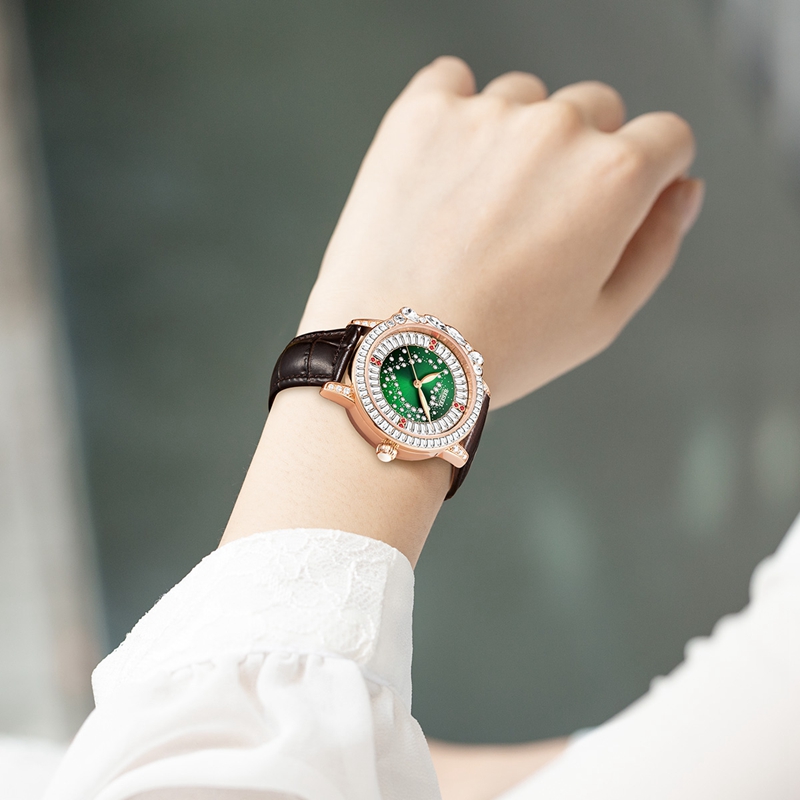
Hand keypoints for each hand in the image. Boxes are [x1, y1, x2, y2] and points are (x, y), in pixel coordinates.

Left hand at [300, 57, 701, 407]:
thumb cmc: (500, 349)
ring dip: (517, 137)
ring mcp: (485, 115)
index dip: (649, 173)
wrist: (396, 354)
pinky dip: (454, 112)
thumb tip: (683, 189)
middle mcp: (556, 130)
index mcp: (615, 177)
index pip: (667, 136)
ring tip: (478, 211)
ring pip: (525, 99)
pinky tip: (444, 169)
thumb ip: (657, 244)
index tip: (615, 202)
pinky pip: (453, 82)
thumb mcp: (602, 319)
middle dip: (582, 156)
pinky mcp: (421, 113)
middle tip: (534, 222)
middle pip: (597, 110)